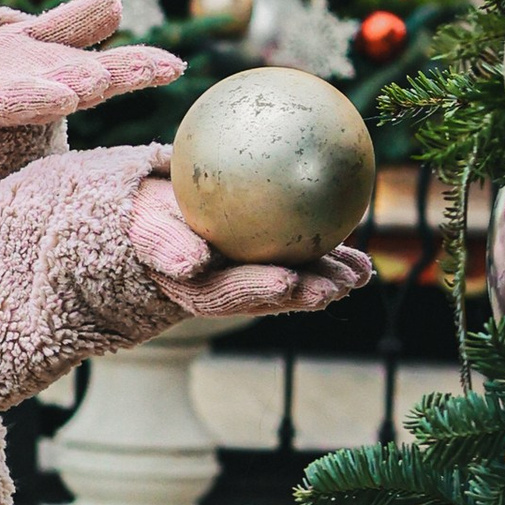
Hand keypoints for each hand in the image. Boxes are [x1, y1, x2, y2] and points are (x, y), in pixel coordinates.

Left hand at [0, 0, 184, 138]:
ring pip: (39, 96)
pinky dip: (25, 100)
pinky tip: (58, 99)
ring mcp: (3, 98)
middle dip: (101, 78)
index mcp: (62, 74)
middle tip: (125, 74)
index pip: (109, 69)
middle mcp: (41, 91)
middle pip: (77, 83)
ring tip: (89, 86)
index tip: (173, 66)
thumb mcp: (36, 41)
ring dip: (64, 92)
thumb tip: (116, 5)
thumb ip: (73, 25)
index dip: (140, 67)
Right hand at [127, 174, 370, 319]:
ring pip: (289, 281)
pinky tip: (360, 259)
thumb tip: (196, 264)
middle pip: (266, 294)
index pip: (225, 292)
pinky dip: (328, 259)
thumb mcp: (146, 226)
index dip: (256, 289)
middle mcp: (227, 288)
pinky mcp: (267, 261)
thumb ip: (166, 245)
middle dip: (302, 294)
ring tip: (359, 274)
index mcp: (195, 288)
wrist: (149, 210)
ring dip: (325, 281)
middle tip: (335, 287)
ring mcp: (249, 276)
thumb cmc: (144, 215)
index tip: (286, 281)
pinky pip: (298, 260)